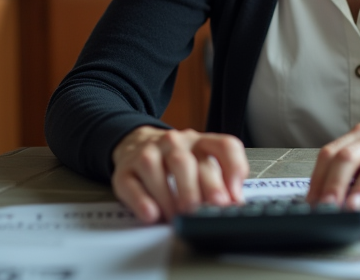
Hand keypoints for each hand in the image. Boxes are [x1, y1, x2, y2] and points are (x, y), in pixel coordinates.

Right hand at [111, 126, 248, 223]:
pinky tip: (152, 214)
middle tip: (204, 211)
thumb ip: (219, 180)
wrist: (136, 144)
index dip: (233, 169)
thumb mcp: (201, 163)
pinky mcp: (125, 170)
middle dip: (197, 188)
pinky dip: (141, 201)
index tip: (234, 196)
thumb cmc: (175, 161)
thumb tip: (233, 204)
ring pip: (155, 169)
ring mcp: (148, 153)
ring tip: (178, 217)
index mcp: (200, 142)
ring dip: (169, 198)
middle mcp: (175, 142)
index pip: (224, 145)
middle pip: (186, 162)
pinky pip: (131, 184)